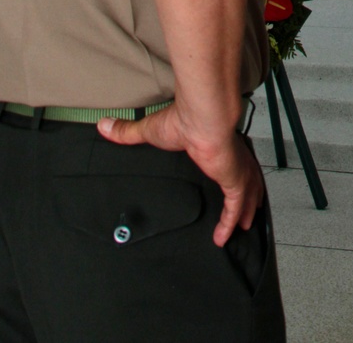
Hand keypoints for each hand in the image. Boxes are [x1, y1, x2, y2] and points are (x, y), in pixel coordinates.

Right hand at [97, 101, 263, 245]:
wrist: (201, 116)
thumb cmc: (181, 119)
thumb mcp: (150, 129)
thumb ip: (127, 131)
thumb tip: (103, 125)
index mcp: (215, 143)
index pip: (228, 157)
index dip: (230, 169)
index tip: (225, 178)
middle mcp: (231, 156)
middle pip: (247, 175)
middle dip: (250, 191)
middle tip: (248, 209)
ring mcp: (235, 168)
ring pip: (249, 191)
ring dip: (248, 208)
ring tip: (245, 225)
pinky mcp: (234, 180)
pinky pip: (235, 207)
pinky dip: (230, 222)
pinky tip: (222, 237)